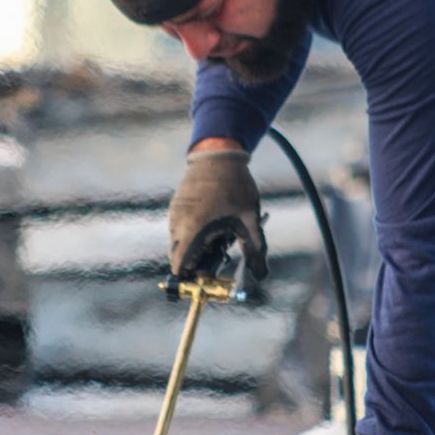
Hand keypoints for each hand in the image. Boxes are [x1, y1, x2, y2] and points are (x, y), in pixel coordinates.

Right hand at [168, 147, 267, 278]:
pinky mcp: (175, 205)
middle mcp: (177, 223)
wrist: (219, 154)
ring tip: (219, 235)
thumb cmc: (234, 187)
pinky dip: (191, 233)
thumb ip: (255, 250)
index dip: (190, 278)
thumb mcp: (249, 220)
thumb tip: (261, 275)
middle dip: (195, 263)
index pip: (180, 266)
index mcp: (192, 230)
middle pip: (178, 257)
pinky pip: (178, 228)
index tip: (205, 281)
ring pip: (178, 242)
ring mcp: (174, 213)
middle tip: (218, 257)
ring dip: (194, 247)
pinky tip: (212, 222)